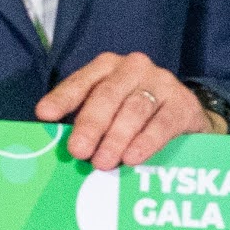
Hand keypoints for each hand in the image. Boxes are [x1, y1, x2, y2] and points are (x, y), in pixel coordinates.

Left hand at [35, 52, 219, 172]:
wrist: (185, 118)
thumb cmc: (135, 117)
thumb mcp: (108, 113)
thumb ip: (86, 123)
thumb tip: (58, 146)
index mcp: (108, 67)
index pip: (82, 81)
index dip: (63, 98)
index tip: (45, 115)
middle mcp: (134, 67)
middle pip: (107, 95)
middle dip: (90, 124)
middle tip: (78, 151)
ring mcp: (162, 82)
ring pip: (134, 109)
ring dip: (116, 138)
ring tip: (103, 162)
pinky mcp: (183, 103)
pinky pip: (162, 124)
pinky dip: (146, 142)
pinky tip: (132, 158)